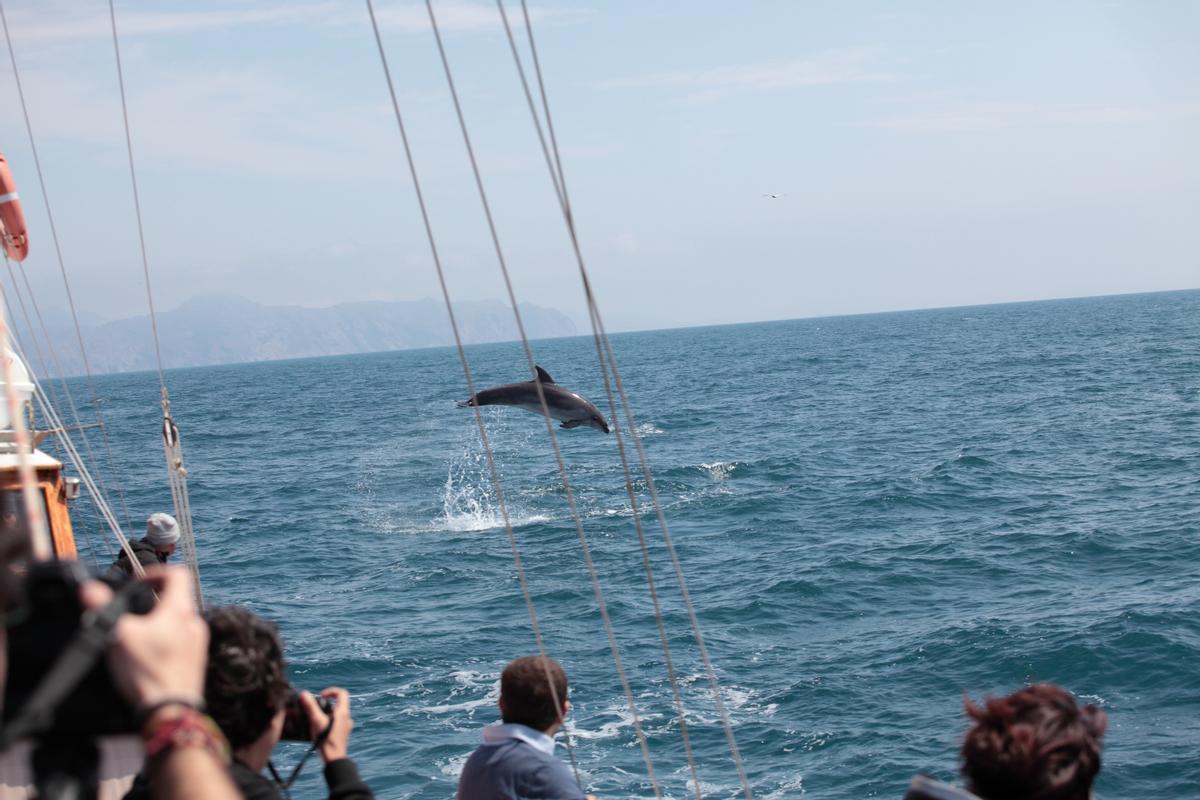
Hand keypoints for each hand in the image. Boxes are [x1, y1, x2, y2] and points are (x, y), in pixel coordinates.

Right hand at [80, 566, 206, 707]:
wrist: (172, 711)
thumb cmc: (147, 671)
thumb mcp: (118, 635)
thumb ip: (102, 608)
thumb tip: (88, 588)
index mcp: (180, 610)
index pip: (177, 574)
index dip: (156, 572)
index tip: (137, 581)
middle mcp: (194, 622)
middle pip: (177, 598)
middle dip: (153, 600)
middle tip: (132, 611)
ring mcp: (199, 642)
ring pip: (179, 621)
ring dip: (159, 622)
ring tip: (137, 635)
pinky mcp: (196, 661)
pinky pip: (182, 641)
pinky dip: (166, 640)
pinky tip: (149, 656)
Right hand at [301, 687, 352, 762]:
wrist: (334, 759)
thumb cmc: (326, 740)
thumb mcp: (316, 721)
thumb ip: (310, 707)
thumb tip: (304, 693)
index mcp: (343, 712)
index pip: (342, 693)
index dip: (331, 691)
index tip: (321, 696)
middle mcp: (347, 717)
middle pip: (338, 704)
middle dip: (325, 705)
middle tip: (315, 711)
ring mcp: (346, 726)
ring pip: (336, 714)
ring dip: (326, 714)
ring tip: (315, 721)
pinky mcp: (343, 734)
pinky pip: (336, 723)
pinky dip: (328, 723)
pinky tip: (319, 730)